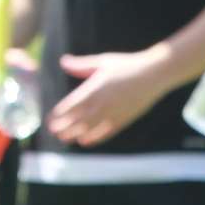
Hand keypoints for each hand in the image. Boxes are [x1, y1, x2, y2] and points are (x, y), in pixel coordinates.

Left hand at [43, 49, 166, 146]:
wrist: (154, 74)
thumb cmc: (127, 65)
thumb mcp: (102, 62)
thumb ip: (81, 65)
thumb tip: (63, 62)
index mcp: (94, 89)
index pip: (71, 105)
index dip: (59, 114)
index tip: (50, 119)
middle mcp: (102, 103)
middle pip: (78, 119)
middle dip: (64, 127)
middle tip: (53, 132)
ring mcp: (114, 113)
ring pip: (90, 128)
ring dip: (75, 134)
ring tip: (64, 139)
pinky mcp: (124, 119)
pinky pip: (106, 132)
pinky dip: (95, 138)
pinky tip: (85, 142)